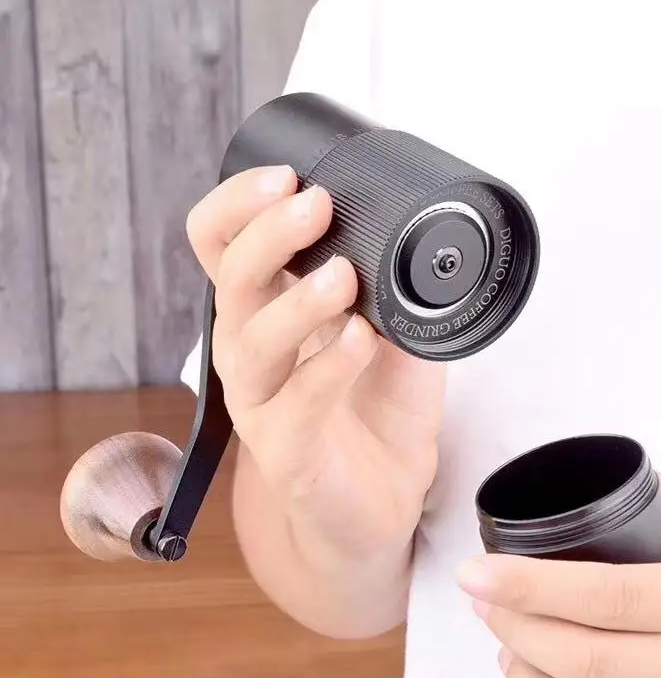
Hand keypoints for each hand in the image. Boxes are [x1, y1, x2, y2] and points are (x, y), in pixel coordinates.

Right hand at [186, 166, 443, 557]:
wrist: (382, 501)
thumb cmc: (380, 410)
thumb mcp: (395, 333)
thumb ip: (396, 287)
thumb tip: (423, 234)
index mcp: (267, 311)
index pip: (221, 244)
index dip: (238, 205)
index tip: (287, 176)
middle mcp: (251, 350)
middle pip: (230, 279)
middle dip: (269, 234)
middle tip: (315, 206)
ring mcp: (261, 402)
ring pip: (252, 341)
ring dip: (298, 301)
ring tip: (342, 277)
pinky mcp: (284, 451)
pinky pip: (295, 404)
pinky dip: (327, 368)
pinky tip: (360, 342)